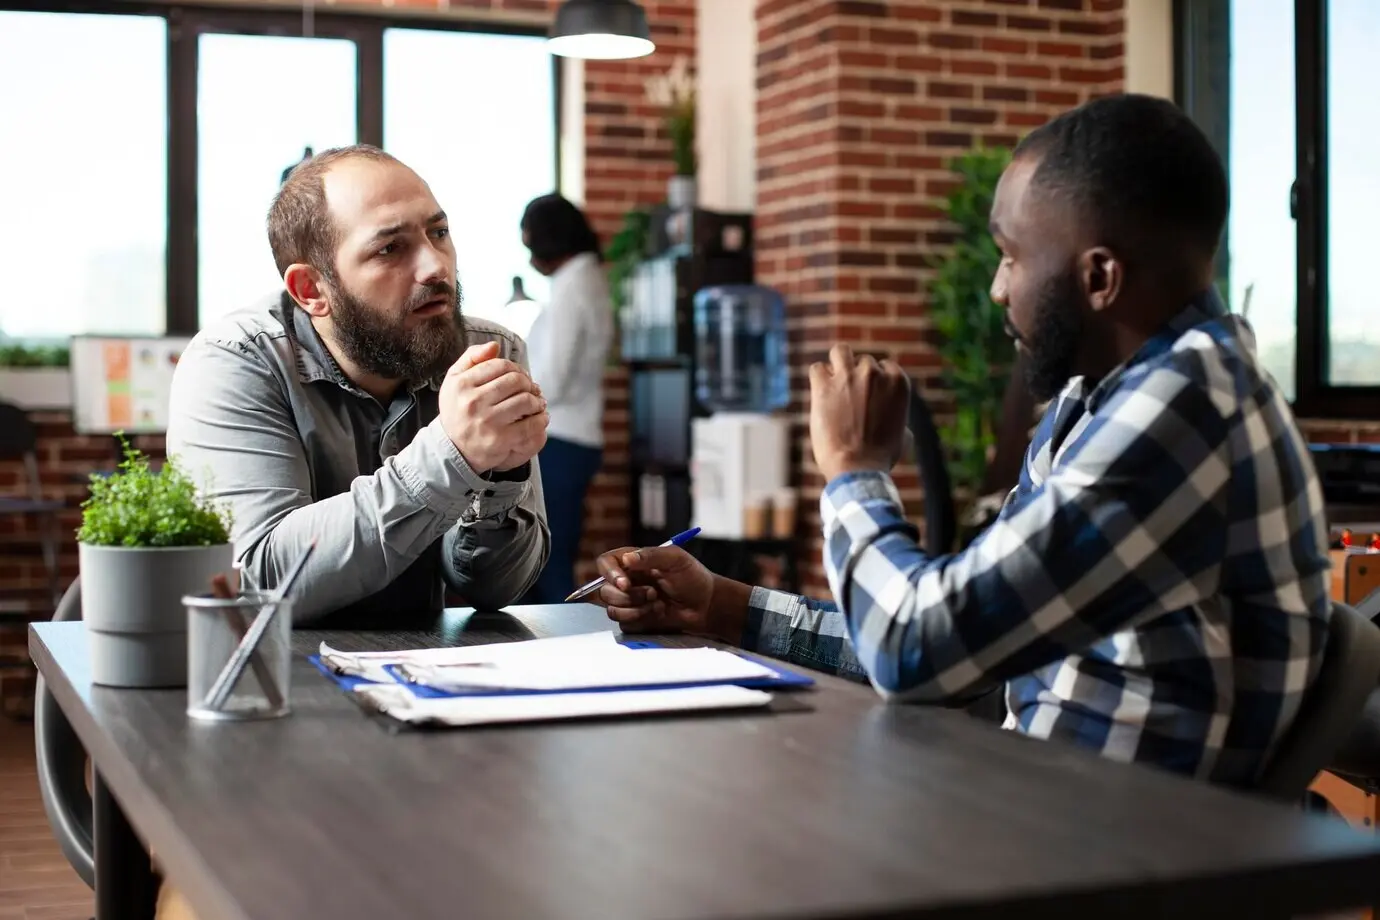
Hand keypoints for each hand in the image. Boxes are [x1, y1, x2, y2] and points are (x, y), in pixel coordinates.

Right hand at [438, 341, 547, 474]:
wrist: (452, 448)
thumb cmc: (457, 409)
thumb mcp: (455, 379)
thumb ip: (472, 357)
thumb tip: (495, 345)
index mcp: (462, 384)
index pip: (500, 365)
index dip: (516, 368)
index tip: (521, 376)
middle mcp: (473, 402)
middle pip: (515, 381)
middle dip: (528, 383)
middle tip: (532, 389)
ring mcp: (487, 421)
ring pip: (525, 401)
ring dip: (537, 400)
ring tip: (537, 403)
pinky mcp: (500, 440)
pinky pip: (530, 425)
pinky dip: (541, 419)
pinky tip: (541, 417)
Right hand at [594, 545, 713, 633]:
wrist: (706, 605)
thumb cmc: (693, 578)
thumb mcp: (676, 559)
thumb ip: (651, 555)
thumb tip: (626, 559)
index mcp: (633, 562)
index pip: (605, 563)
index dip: (610, 574)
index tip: (625, 583)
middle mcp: (627, 581)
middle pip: (605, 591)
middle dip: (629, 596)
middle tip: (653, 594)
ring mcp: (630, 602)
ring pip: (612, 610)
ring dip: (636, 609)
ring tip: (658, 603)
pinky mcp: (635, 620)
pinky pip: (624, 624)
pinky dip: (642, 620)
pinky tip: (659, 613)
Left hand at [808, 343, 909, 481]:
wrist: (857, 467)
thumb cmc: (881, 458)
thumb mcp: (903, 437)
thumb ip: (900, 420)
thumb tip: (900, 425)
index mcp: (898, 382)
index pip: (885, 367)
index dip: (875, 382)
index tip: (868, 397)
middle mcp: (874, 373)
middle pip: (863, 362)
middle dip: (856, 378)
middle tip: (849, 400)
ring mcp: (848, 376)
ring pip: (840, 351)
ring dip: (837, 364)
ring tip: (833, 384)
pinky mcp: (824, 385)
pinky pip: (817, 368)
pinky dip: (818, 379)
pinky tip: (819, 395)